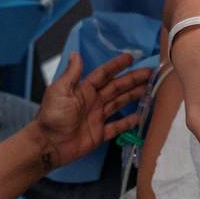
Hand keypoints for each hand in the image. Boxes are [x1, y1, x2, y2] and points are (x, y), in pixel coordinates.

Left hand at [33, 52, 151, 167]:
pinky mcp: (100, 133)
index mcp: (84, 89)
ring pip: (120, 103)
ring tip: (150, 89)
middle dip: (133, 79)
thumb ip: (71, 74)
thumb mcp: (59, 91)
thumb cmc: (52, 116)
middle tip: (150, 73)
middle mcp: (94, 101)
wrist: (49, 144)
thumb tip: (76, 54)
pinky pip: (118, 126)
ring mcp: (98, 117)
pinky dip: (129, 122)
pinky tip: (140, 117)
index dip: (117, 66)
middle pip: (117, 87)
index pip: (104, 74)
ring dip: (134, 95)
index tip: (131, 58)